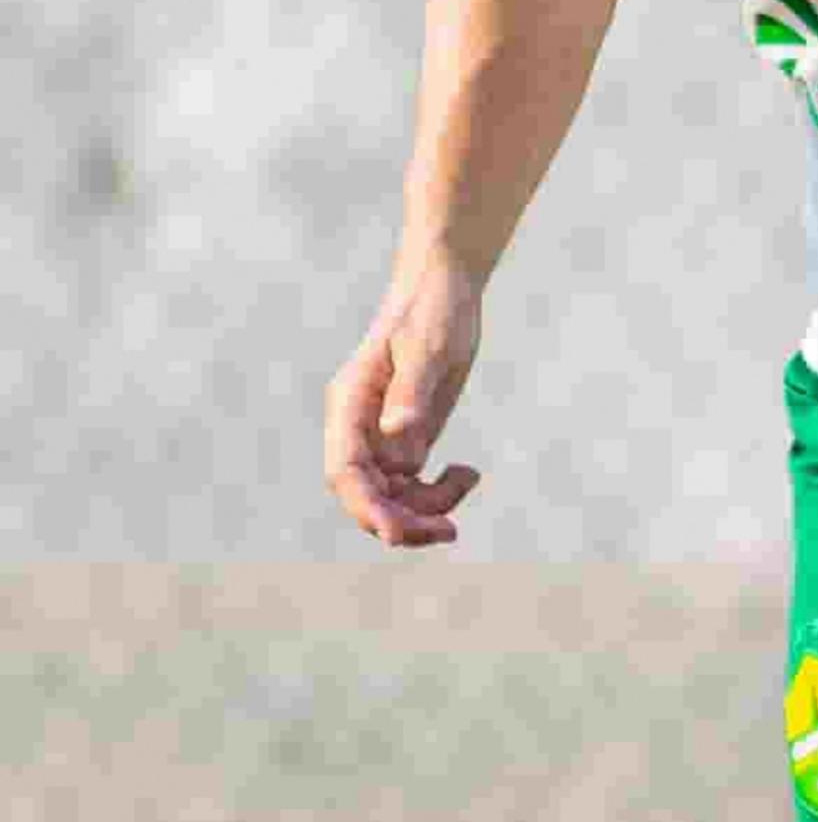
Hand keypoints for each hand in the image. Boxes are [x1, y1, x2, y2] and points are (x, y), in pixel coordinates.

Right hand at [323, 264, 488, 547]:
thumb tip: (399, 454)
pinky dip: (438, 491)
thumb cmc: (433, 311)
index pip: (345, 472)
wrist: (445, 288)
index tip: (399, 532)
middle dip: (401, 521)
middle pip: (364, 494)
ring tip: (468, 481)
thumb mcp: (429, 350)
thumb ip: (412, 398)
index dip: (367, 509)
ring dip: (424, 509)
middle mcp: (358, 425)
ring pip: (390, 495)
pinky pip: (412, 482)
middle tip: (450, 532)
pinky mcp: (407, 436)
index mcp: (350, 404)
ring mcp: (381, 434)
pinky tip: (469, 473)